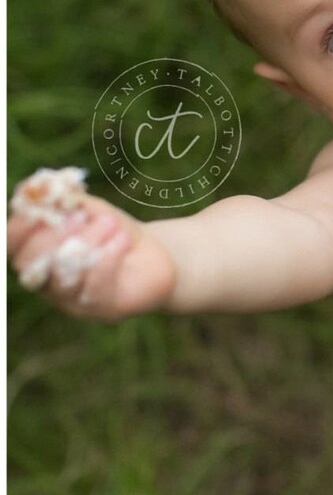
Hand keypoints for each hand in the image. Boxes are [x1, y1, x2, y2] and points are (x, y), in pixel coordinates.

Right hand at [8, 188, 175, 320]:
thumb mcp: (90, 208)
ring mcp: (74, 299)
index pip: (13, 243)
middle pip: (29, 265)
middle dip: (51, 237)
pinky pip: (94, 288)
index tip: (43, 206)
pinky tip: (122, 239)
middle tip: (80, 216)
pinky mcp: (103, 308)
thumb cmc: (114, 229)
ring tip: (110, 222)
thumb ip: (64, 198)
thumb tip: (36, 186)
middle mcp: (49, 281)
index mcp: (39, 253)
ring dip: (86, 242)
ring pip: (62, 277)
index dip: (21, 225)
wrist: (156, 251)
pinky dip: (108, 258)